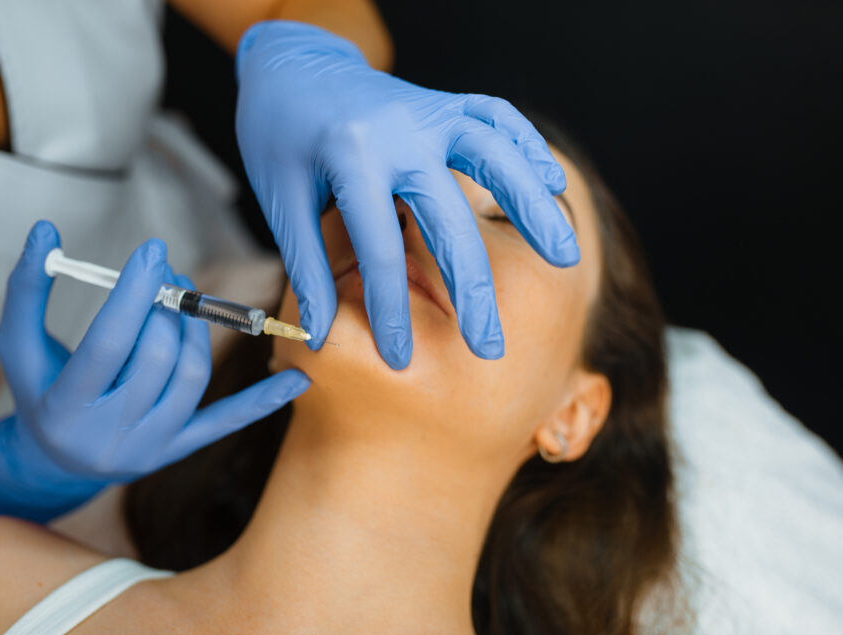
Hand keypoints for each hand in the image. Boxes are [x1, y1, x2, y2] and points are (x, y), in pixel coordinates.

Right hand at [0, 221, 309, 521]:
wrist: (54, 459)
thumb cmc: (37, 388)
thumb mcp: (18, 344)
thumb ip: (27, 289)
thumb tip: (45, 230)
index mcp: (65, 407)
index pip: (108, 343)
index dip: (134, 294)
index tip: (154, 251)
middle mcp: (109, 435)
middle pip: (155, 358)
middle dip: (167, 308)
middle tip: (169, 275)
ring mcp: (148, 448)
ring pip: (189, 380)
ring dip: (195, 331)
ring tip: (182, 302)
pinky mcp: (177, 452)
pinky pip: (224, 423)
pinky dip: (261, 401)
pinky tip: (298, 379)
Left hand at [235, 21, 577, 369]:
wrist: (289, 65)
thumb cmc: (278, 138)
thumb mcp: (281, 199)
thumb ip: (306, 265)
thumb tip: (319, 335)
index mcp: (349, 156)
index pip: (380, 249)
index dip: (389, 311)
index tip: (400, 360)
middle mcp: (398, 130)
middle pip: (449, 218)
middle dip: (471, 290)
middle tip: (490, 346)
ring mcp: (428, 110)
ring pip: (494, 156)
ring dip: (531, 208)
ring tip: (564, 257)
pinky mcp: (444, 101)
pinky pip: (496, 117)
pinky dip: (527, 147)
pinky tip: (552, 183)